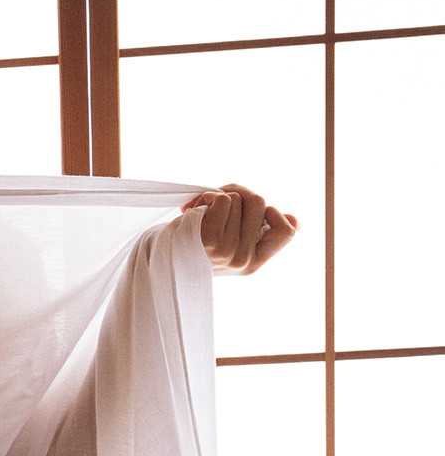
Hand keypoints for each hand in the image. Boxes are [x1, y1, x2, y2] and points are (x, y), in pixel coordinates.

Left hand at [179, 182, 297, 274]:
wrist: (159, 257)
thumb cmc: (196, 243)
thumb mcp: (232, 240)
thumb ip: (260, 230)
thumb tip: (294, 220)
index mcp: (253, 262)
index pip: (286, 231)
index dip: (274, 212)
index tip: (253, 213)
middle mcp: (243, 261)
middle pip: (260, 202)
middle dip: (239, 193)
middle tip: (217, 202)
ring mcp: (228, 253)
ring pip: (240, 198)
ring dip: (220, 195)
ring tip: (202, 209)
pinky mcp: (211, 242)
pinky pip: (224, 200)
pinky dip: (209, 197)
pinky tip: (195, 211)